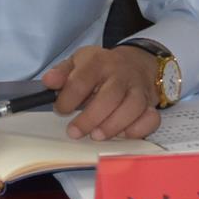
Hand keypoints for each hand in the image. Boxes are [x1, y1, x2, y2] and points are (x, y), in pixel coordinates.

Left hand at [42, 45, 162, 141]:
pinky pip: (150, 118)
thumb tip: (48, 81)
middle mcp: (121, 75)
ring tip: (96, 135)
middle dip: (90, 118)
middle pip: (110, 96)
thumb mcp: (78, 62)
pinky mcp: (150, 103)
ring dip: (113, 126)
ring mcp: (138, 89)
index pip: (82, 80)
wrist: (136, 62)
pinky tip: (123, 134)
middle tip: (74, 132)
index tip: (61, 109)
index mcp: (99, 62)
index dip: (68, 98)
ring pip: (132, 108)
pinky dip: (138, 129)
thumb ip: (62, 72)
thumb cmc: (101, 67)